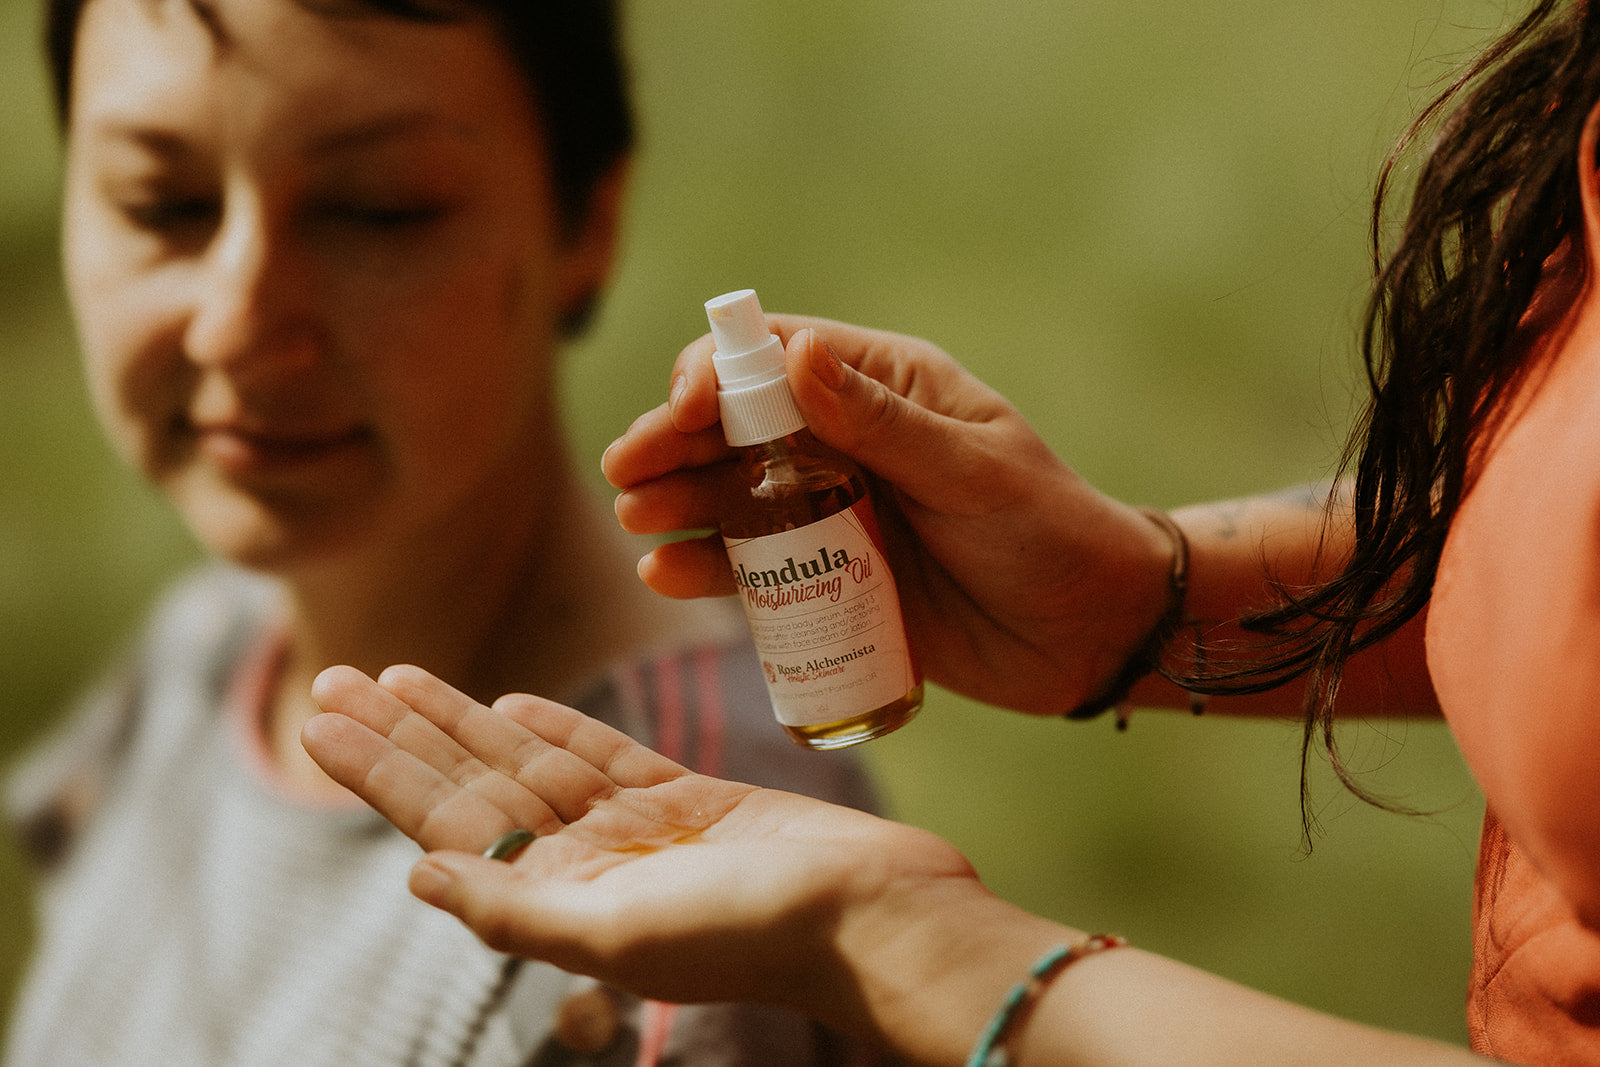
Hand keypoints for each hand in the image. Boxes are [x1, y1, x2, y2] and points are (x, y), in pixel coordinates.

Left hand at [302, 664, 974, 1016]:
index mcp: (560, 899)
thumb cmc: (752, 933)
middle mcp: (587, 864)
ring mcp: (638, 830)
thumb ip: (512, 909)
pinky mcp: (690, 799)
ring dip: (464, 718)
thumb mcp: (616, 934)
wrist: (872, 912)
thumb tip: (413, 879)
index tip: (320, 716)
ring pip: (528, 761)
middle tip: (334, 675)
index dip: (379, 767)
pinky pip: (603, 755)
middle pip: (473, 784)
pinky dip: (556, 727)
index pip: (445, 822)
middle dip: (404, 731)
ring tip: (401, 675)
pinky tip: (513, 702)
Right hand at [601, 316, 1174, 712]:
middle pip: (737, 428)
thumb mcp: (975, 474)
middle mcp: (847, 443)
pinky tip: (666, 573)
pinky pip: (753, 568)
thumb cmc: (1051, 535)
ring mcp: (833, 513)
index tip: (684, 410)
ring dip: (677, 502)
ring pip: (732, 497)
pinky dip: (706, 567)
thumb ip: (884, 424)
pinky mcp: (827, 580)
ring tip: (637, 519)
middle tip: (628, 470)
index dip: (718, 376)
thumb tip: (793, 358)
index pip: (778, 360)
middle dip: (676, 442)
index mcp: (885, 389)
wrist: (1091, 636)